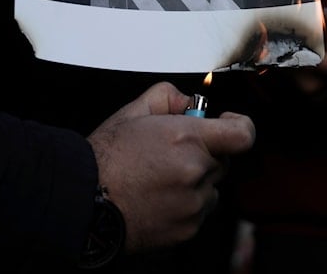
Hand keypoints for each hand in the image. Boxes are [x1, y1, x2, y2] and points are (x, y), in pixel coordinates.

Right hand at [87, 82, 254, 252]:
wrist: (83, 201)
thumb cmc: (106, 157)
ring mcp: (193, 204)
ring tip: (159, 179)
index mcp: (187, 139)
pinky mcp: (187, 229)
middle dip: (204, 154)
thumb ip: (169, 96)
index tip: (227, 124)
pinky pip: (198, 212)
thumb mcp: (134, 111)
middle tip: (171, 153)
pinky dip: (185, 204)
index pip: (243, 134)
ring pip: (210, 188)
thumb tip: (189, 103)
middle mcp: (195, 172)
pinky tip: (157, 197)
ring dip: (195, 182)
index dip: (239, 126)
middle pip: (223, 160)